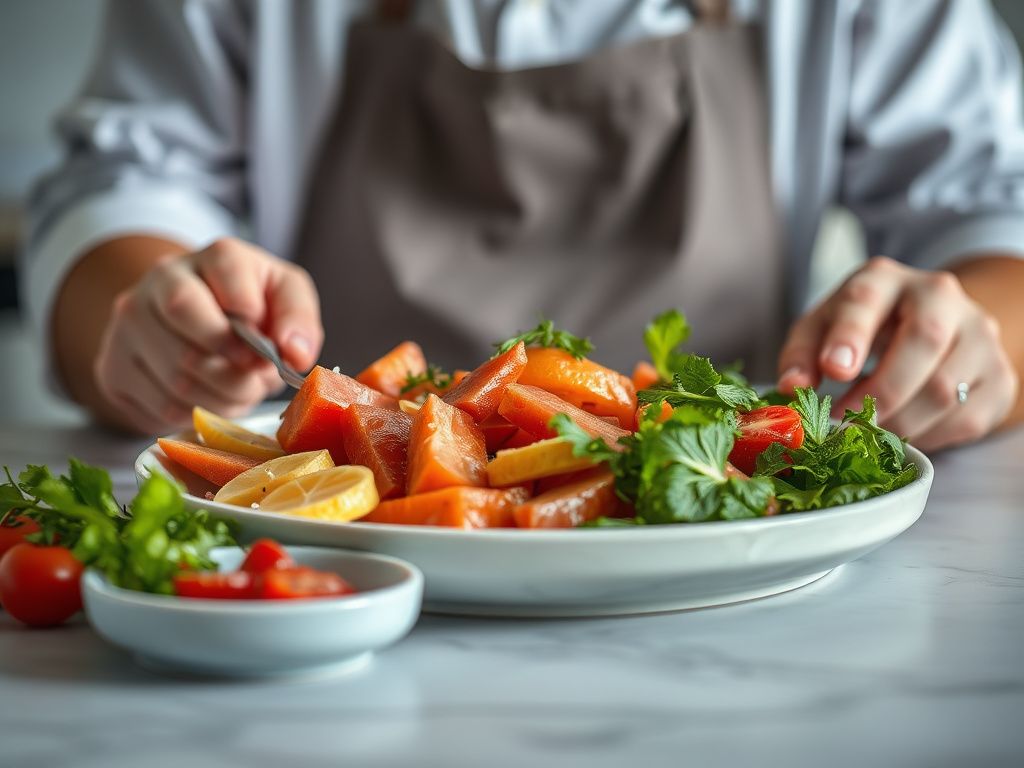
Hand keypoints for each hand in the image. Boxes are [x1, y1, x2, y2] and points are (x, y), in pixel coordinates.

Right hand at [94, 238, 322, 433]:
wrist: (195, 320)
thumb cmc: (250, 307)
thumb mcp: (285, 297)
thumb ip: (298, 318)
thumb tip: (295, 354)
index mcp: (212, 257)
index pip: (225, 274)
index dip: (251, 318)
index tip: (266, 347)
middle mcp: (160, 281)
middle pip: (192, 335)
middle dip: (236, 373)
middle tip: (256, 381)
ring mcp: (127, 324)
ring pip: (177, 378)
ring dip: (222, 399)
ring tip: (239, 392)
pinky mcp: (112, 367)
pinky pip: (160, 406)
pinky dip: (196, 414)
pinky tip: (210, 400)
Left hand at [777, 256, 1018, 450]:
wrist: (926, 327)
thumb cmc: (861, 329)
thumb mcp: (821, 329)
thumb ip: (801, 355)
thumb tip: (792, 388)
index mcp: (885, 279)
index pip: (867, 300)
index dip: (850, 336)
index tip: (834, 370)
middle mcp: (941, 296)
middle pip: (925, 342)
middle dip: (881, 391)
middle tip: (846, 422)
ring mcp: (979, 335)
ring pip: (945, 389)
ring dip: (899, 423)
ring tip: (868, 430)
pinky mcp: (998, 376)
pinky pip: (965, 419)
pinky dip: (927, 436)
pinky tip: (902, 431)